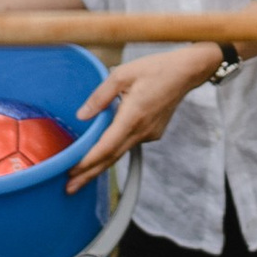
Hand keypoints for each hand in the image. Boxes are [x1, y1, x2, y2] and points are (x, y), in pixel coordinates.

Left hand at [70, 43, 222, 183]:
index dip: (89, 161)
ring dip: (100, 166)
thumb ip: (100, 96)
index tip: (72, 170)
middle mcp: (142, 130)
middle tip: (70, 187)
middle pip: (111, 158)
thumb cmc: (155, 69)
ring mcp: (149, 134)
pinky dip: (114, 152)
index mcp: (133, 116)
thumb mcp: (122, 74)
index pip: (107, 146)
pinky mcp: (153, 133)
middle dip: (89, 174)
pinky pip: (130, 144)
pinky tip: (102, 154)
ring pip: (120, 153)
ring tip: (81, 177)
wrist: (186, 72)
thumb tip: (82, 115)